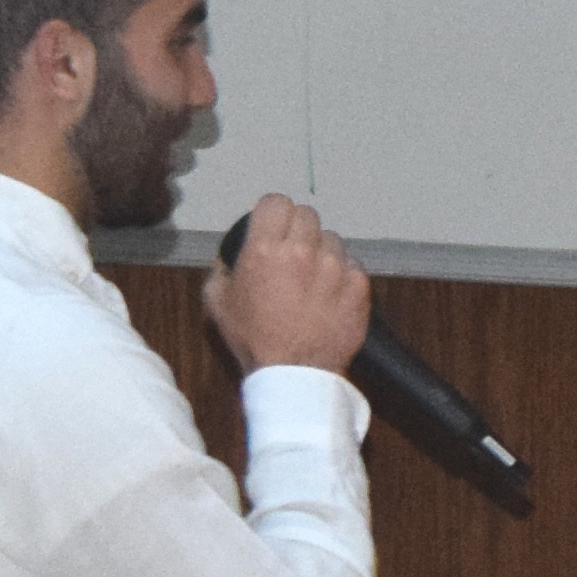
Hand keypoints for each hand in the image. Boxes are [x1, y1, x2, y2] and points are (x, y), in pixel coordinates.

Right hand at [203, 194, 370, 376]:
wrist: (294, 374)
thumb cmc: (253, 340)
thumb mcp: (217, 301)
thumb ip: (222, 267)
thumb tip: (231, 255)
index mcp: (264, 249)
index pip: (276, 202)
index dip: (273, 212)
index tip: (273, 226)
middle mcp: (302, 251)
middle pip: (306, 215)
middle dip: (297, 229)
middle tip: (292, 252)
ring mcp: (334, 267)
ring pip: (332, 238)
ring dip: (322, 251)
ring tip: (312, 277)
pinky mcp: (358, 285)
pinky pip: (352, 264)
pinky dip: (343, 274)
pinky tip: (330, 294)